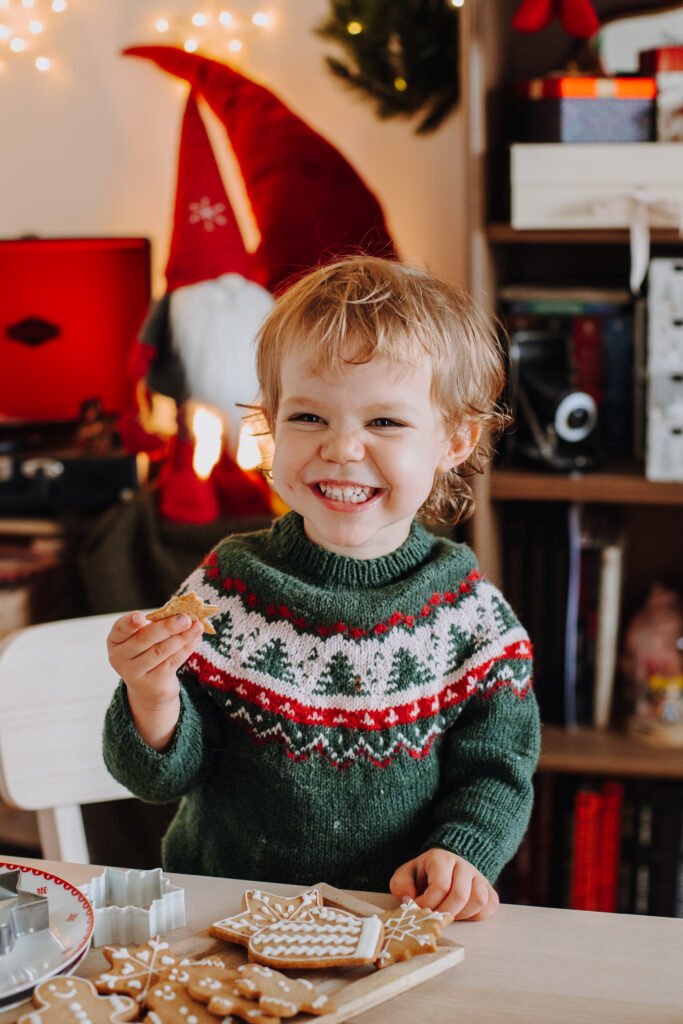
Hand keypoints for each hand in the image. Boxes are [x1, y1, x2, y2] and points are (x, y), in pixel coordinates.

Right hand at [106, 610, 203, 748]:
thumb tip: (183, 613)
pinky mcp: (152, 684)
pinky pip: (171, 663)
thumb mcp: (144, 638)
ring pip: (160, 651)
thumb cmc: (147, 652)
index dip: (129, 622)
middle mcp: (120, 657)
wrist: (148, 688)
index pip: (120, 628)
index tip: (140, 617)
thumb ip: (157, 624)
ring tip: (197, 627)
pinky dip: (185, 649)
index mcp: (116, 640)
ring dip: (182, 637)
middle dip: (167, 627)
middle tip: (186, 618)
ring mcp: (134, 673)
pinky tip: (195, 640)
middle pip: (144, 639)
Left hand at [389, 848, 499, 921]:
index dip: (428, 904)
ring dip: (462, 914)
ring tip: (448, 914)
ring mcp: (479, 876)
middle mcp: (463, 864)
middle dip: (445, 912)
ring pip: (478, 900)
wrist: (443, 868)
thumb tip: (409, 901)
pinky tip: (462, 914)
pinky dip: (476, 916)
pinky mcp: (489, 889)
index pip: (440, 886)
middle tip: (434, 917)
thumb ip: (401, 885)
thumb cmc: (423, 875)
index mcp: (441, 858)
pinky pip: (489, 906)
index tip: (418, 909)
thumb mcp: (406, 875)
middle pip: (461, 895)